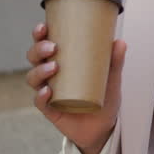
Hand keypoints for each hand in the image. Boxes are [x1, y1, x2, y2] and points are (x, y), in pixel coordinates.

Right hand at [25, 22, 125, 153]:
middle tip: (52, 47)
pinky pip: (40, 102)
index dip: (39, 34)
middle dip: (38, 50)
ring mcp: (48, 92)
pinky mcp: (50, 110)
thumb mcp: (111, 77)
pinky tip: (48, 91)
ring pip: (33, 78)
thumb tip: (120, 42)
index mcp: (61, 60)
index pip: (44, 43)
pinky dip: (41, 96)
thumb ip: (115, 61)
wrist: (104, 126)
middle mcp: (50, 74)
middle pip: (34, 58)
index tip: (44, 26)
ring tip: (54, 67)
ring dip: (40, 70)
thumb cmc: (103, 96)